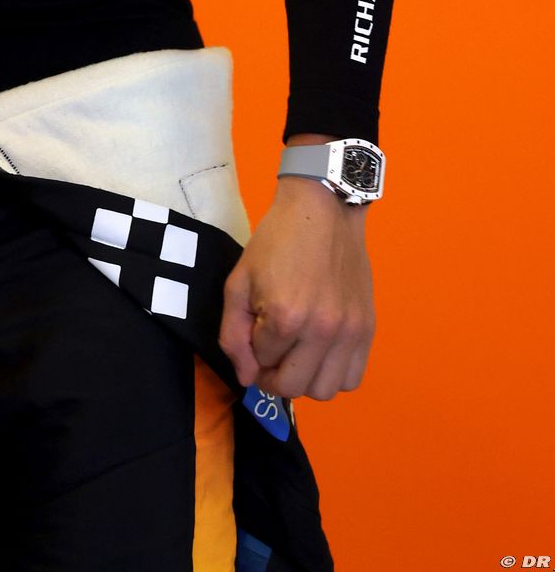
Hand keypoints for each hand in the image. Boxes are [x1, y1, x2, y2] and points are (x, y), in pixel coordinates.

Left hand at [219, 176, 374, 400]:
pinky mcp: (368, 329)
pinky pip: (353, 378)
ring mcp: (349, 332)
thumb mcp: (238, 281)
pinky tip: (321, 353)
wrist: (323, 210)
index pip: (261, 364)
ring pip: (325, 391)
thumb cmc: (275, 241)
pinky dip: (333, 374)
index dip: (251, 351)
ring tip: (296, 354)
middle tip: (270, 354)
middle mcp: (321, 331)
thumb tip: (245, 377)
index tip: (253, 334)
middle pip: (293, 387)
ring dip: (305, 380)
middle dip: (273, 376)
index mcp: (285, 317)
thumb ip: (233, 334)